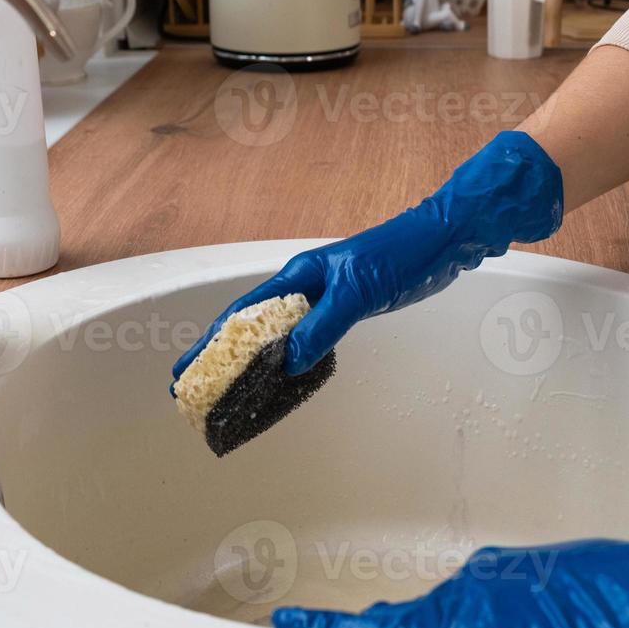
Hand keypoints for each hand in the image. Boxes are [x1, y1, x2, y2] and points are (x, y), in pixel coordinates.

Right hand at [171, 131, 562, 381]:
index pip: (241, 316)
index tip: (184, 370)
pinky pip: (305, 339)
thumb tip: (289, 361)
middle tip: (191, 387)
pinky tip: (283, 376)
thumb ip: (322, 326)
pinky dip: (287, 359)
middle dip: (219, 358)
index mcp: (297, 278)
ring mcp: (324, 298)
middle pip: (250, 328)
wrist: (444, 238)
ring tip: (228, 390)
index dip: (210, 345)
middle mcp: (304, 288)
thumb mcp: (358, 292)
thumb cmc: (402, 253)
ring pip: (276, 336)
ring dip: (251, 362)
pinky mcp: (346, 309)